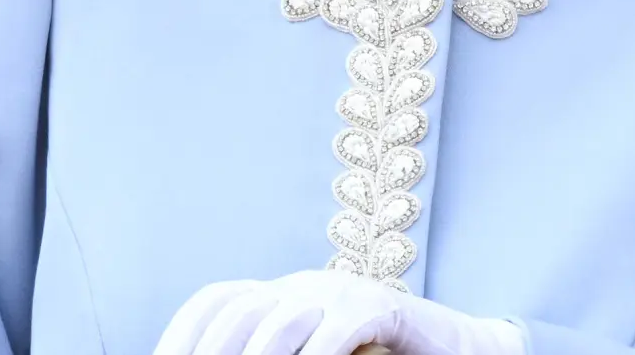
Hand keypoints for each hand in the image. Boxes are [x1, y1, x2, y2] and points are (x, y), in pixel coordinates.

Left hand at [152, 268, 525, 354]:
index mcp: (279, 295)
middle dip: (211, 352)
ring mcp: (341, 292)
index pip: (216, 300)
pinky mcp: (381, 306)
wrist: (451, 348)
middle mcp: (303, 286)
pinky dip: (318, 354)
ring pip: (283, 317)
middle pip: (239, 309)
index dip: (182, 334)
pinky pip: (340, 326)